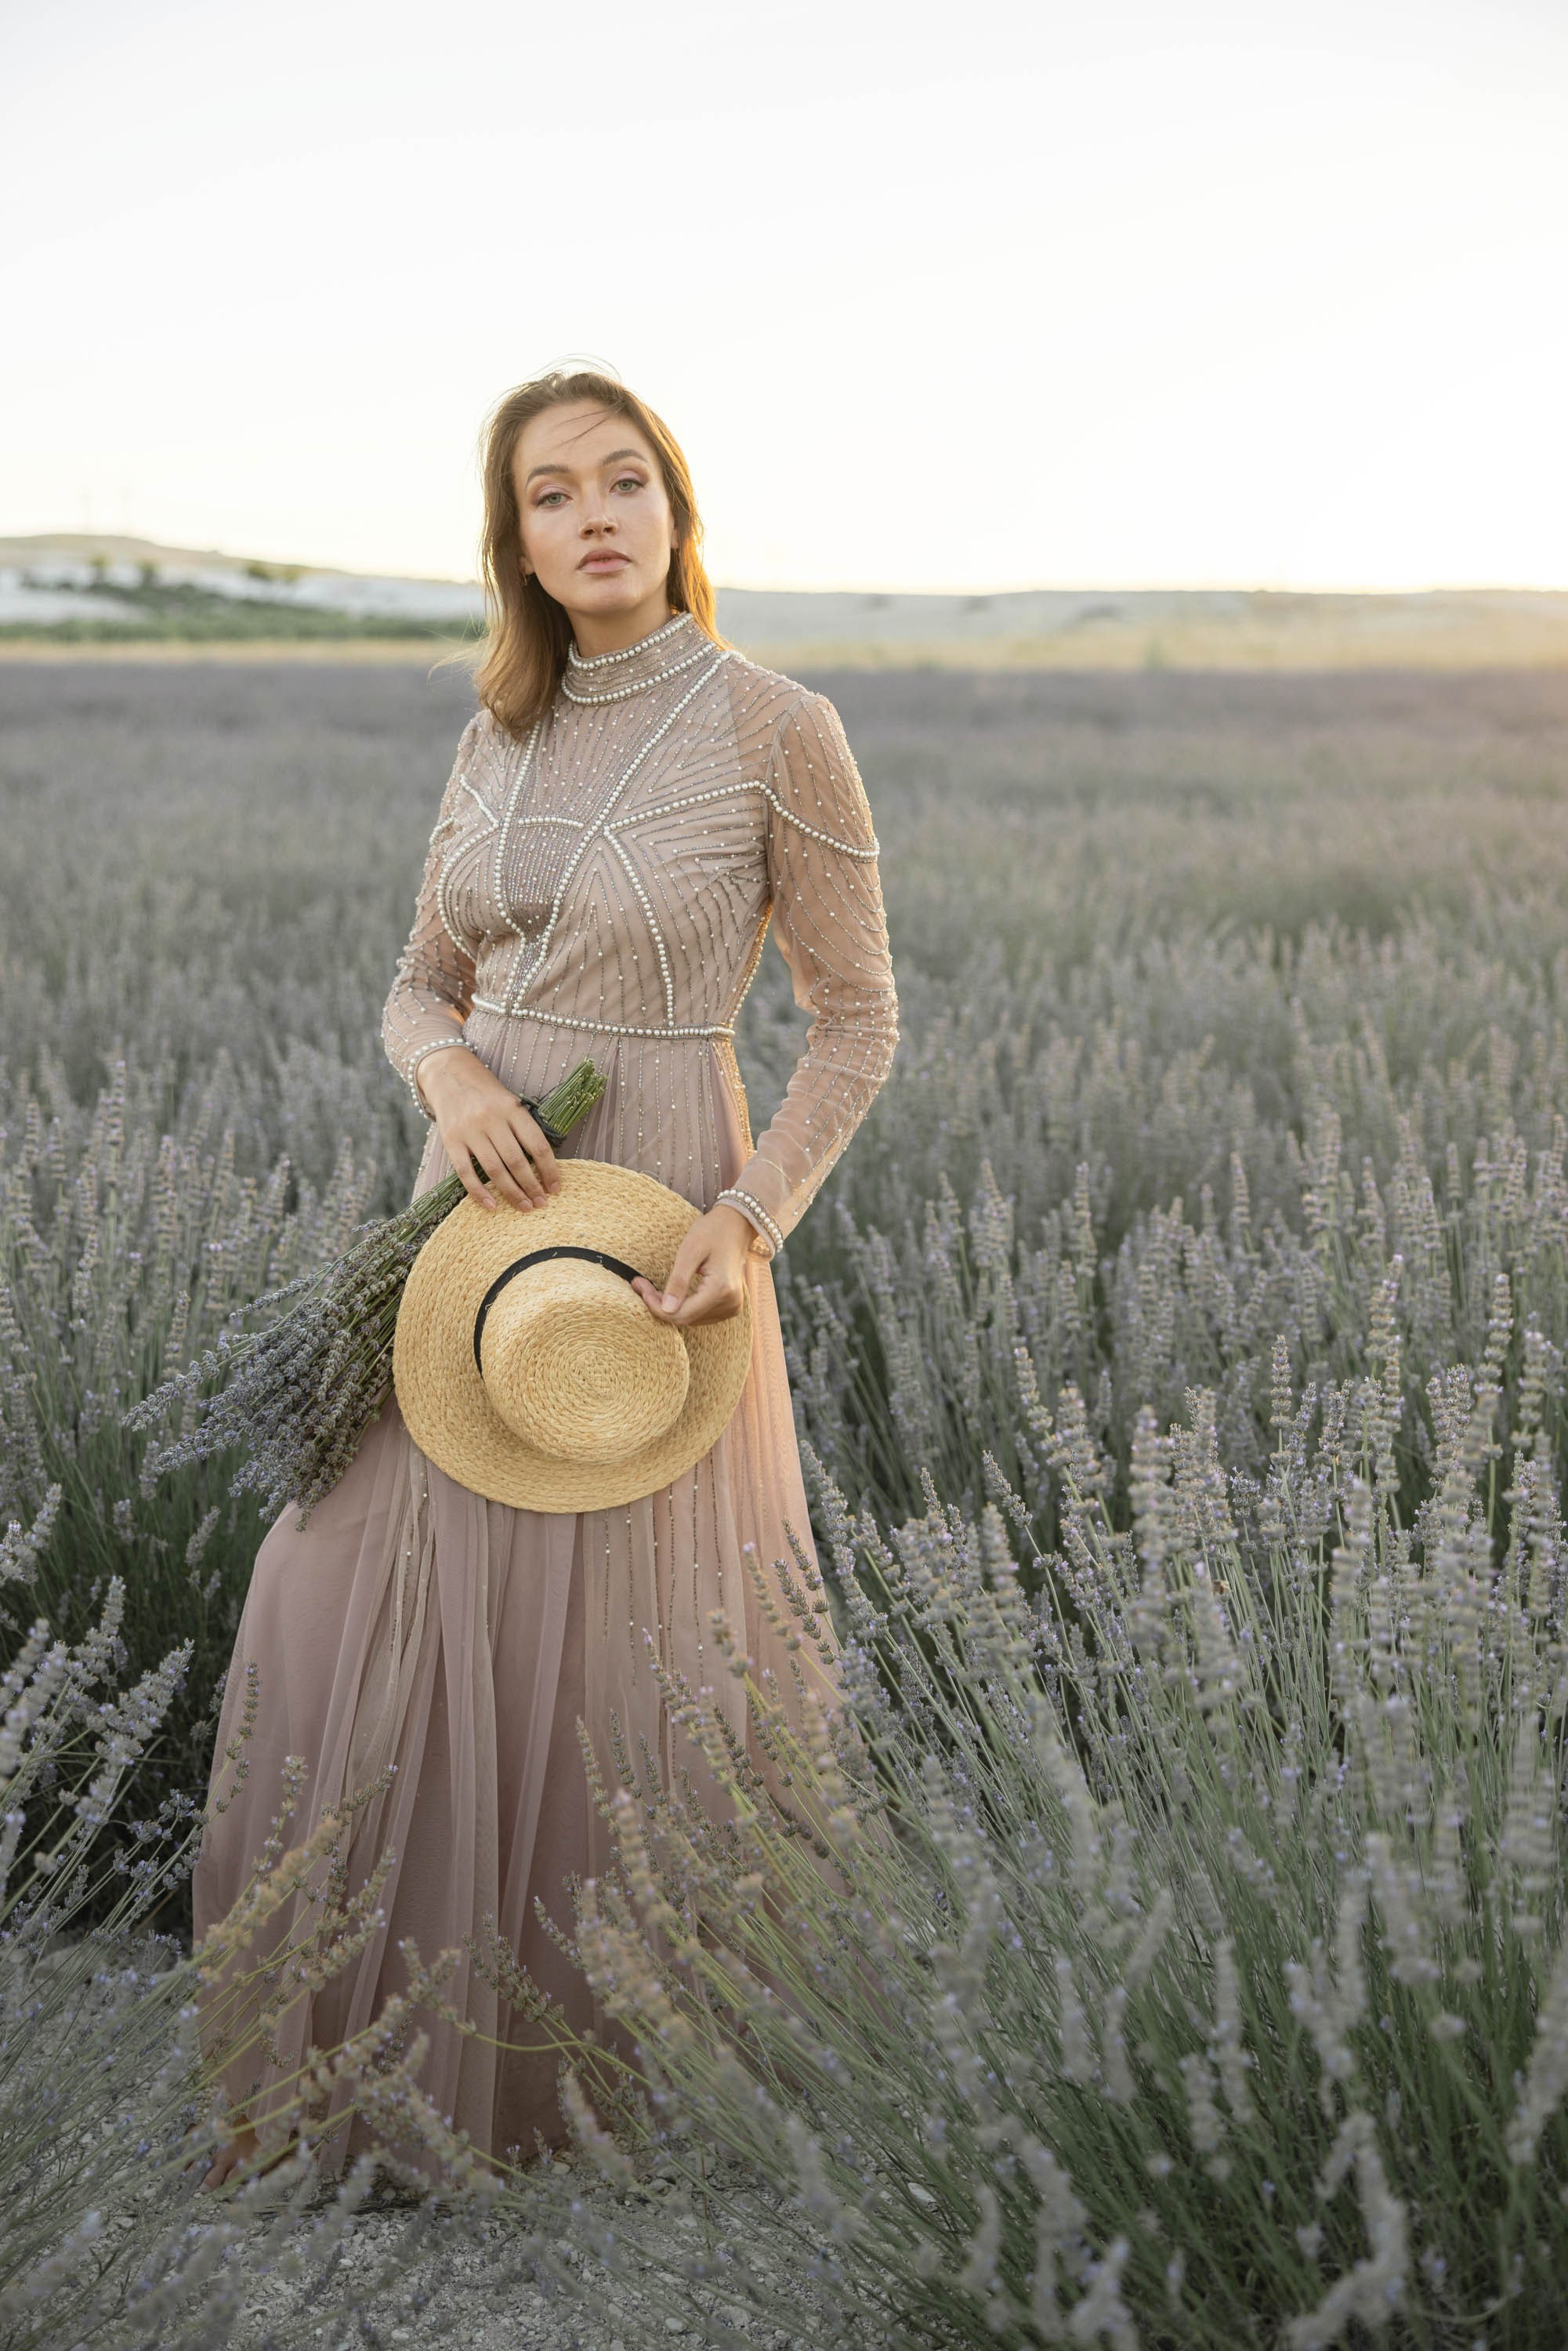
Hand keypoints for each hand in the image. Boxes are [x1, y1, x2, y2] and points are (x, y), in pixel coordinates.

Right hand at [417, 1046, 560, 1212]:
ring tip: (524, 1207)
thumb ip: (524, 1128)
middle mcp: (491, 1119)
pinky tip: (492, 1206)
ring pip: (494, 1169)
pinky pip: (465, 1173)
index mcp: (512, 1108)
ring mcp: (469, 1130)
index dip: (549, 1169)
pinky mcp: (451, 1141)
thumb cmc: (487, 1094)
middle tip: (541, 1204)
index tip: (556, 1188)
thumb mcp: (510, 1102)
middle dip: (532, 1186)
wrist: (449, 1075)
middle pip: (516, 1160)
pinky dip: (479, 1192)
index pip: (537, 1144)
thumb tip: (543, 1166)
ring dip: (512, 1193)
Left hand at [632, 1203, 752, 1326]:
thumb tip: (666, 1309)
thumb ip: (678, 1281)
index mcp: (721, 1289)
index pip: (682, 1314)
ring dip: (671, 1307)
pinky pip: (701, 1315)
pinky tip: (673, 1293)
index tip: (639, 1286)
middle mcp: (730, 1303)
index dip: (656, 1306)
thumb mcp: (690, 1250)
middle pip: (686, 1319)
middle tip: (641, 1285)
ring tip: (654, 1288)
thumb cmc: (712, 1231)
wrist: (736, 1224)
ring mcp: (732, 1306)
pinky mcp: (730, 1305)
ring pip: (692, 1319)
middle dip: (660, 1306)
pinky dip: (684, 1306)